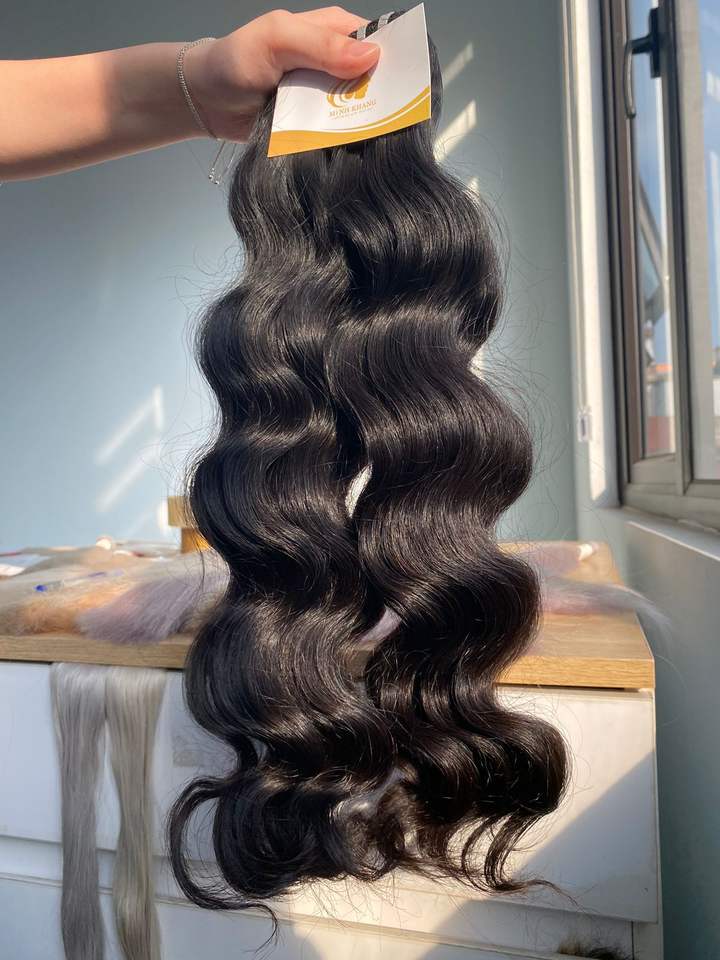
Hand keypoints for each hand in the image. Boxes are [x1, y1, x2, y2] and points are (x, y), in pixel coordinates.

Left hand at [183, 7, 379, 141]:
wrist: (208, 103)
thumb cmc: (237, 61)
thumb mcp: (277, 40)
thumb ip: (320, 45)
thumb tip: (371, 58)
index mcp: (335, 32)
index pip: (379, 41)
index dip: (396, 61)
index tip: (411, 87)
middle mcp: (337, 65)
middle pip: (375, 82)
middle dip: (386, 100)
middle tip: (398, 123)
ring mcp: (327, 99)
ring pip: (361, 113)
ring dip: (366, 127)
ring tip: (381, 143)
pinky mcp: (317, 127)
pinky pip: (339, 136)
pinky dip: (345, 144)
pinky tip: (355, 154)